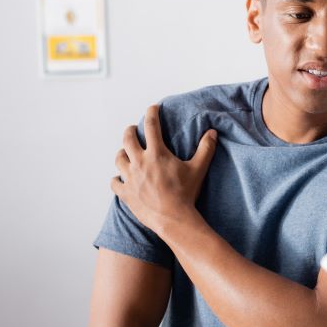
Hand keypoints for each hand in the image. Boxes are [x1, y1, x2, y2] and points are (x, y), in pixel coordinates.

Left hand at [112, 105, 217, 235]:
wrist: (173, 219)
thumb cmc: (186, 194)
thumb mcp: (198, 169)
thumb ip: (205, 149)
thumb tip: (212, 133)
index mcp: (156, 153)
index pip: (151, 126)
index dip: (151, 113)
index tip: (152, 108)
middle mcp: (140, 162)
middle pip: (127, 139)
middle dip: (129, 131)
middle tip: (132, 130)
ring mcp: (130, 178)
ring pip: (119, 159)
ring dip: (122, 154)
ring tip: (126, 153)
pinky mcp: (125, 193)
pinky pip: (114, 183)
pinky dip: (116, 180)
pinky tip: (119, 179)